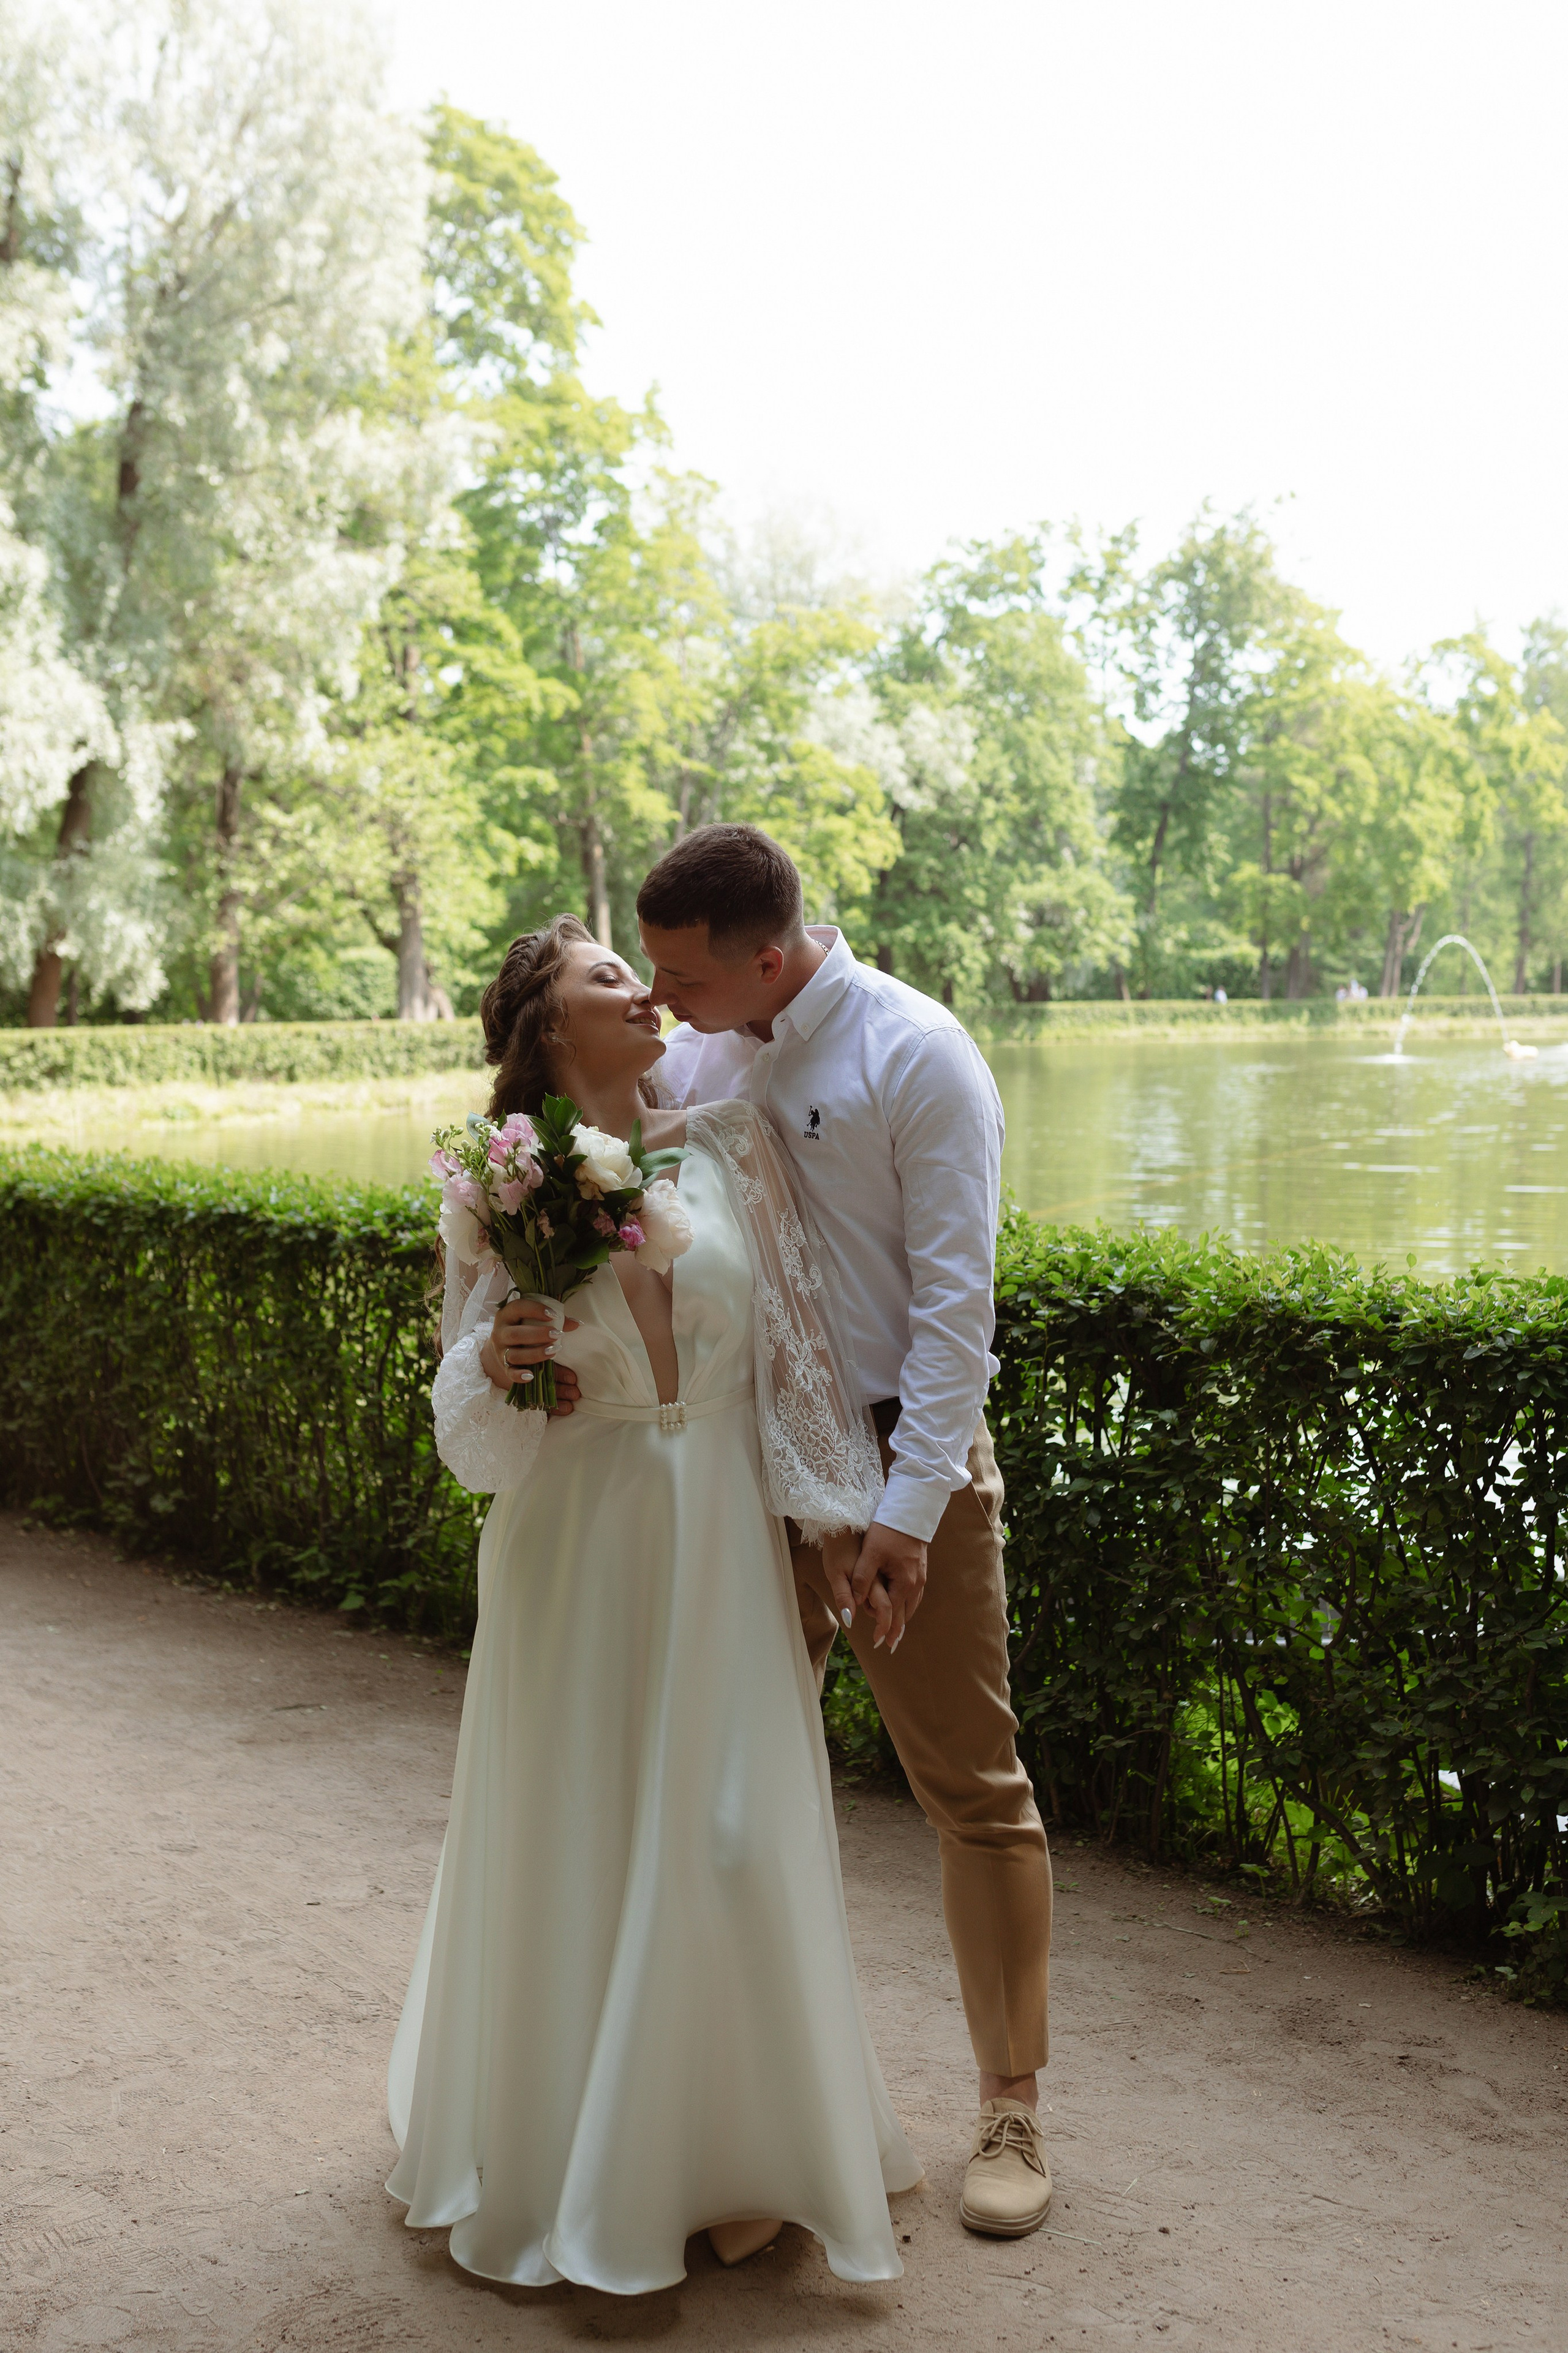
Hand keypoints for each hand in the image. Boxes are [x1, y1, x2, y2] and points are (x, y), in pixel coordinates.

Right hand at [480, 1297, 581, 1415]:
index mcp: (507, 1315)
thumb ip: (554, 1321)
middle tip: (557, 1334)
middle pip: (515, 1334)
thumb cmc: (524, 1327)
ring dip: (535, 1353)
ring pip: (514, 1354)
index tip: (553, 1315)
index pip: (518, 1308)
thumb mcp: (533, 1320)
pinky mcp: (504, 1367)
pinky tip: (531, 1376)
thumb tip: (577, 1323)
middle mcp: (500, 1333)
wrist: (504, 1345)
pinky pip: (510, 1373)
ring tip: (553, 1351)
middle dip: (537, 1334)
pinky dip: (519, 1375)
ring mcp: (501, 1351)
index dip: (535, 1310)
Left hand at [847, 1521, 927, 1652]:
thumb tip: (854, 1606)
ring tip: (896, 1630)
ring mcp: (920, 1576)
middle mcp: (916, 1584)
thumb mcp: (869, 1555)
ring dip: (903, 1618)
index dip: (884, 1630)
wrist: (910, 1510)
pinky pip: (914, 1593)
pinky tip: (903, 1604)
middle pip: (905, 1614)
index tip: (877, 1643)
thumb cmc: (887, 1531)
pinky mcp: (920, 1567)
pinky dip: (907, 1603)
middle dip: (896, 1629)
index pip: (892, 1615)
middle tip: (889, 1644)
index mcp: (904, 1584)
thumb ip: (861, 1581)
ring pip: (912, 1604)